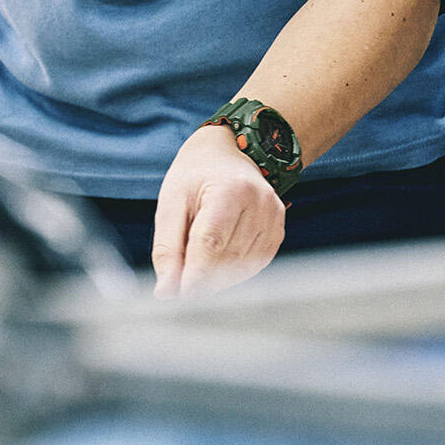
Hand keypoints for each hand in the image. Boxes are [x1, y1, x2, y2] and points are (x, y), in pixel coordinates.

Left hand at [150, 124, 286, 297]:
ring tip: (197, 258)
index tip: (176, 292)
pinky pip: (253, 265)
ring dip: (215, 276)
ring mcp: (274, 217)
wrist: (229, 152)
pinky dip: (231, 270)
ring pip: (241, 268)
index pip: (211, 243)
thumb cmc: (195, 176)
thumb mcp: (171, 202)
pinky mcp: (278, 231)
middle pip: (226, 259)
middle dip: (200, 277)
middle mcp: (260, 203)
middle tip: (179, 278)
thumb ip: (167, 248)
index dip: (193, 275)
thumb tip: (166, 291)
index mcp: (230, 189)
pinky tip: (217, 258)